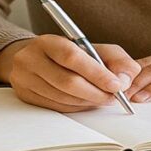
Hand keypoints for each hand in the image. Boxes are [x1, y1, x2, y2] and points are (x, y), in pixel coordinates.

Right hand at [0, 35, 140, 112]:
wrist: (30, 57)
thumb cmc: (66, 53)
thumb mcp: (91, 47)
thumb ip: (114, 58)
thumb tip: (125, 79)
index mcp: (47, 42)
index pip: (72, 57)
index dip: (96, 73)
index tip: (117, 85)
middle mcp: (31, 59)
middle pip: (67, 82)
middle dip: (96, 93)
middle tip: (114, 98)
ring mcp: (25, 79)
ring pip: (63, 98)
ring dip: (88, 102)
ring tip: (102, 99)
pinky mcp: (25, 96)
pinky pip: (57, 108)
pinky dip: (77, 108)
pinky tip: (85, 102)